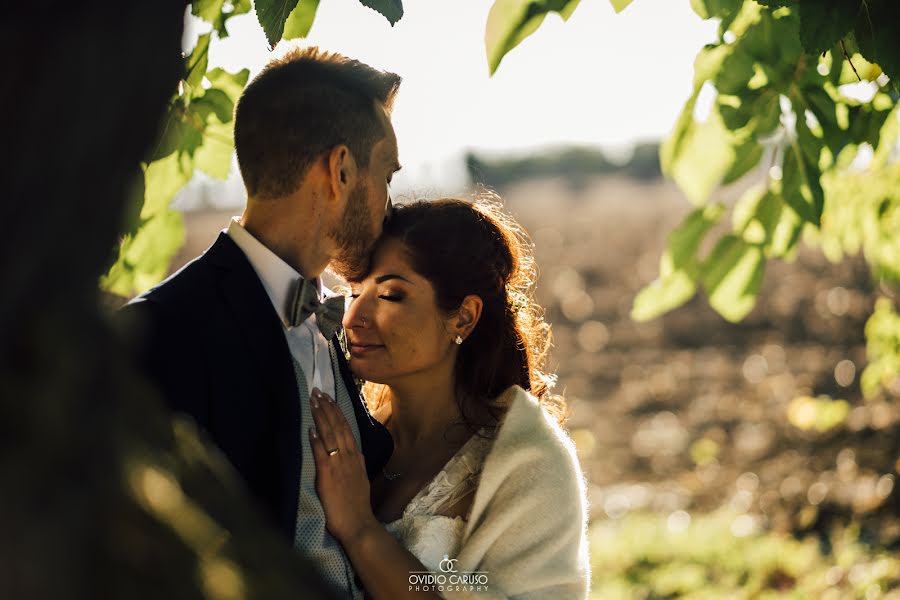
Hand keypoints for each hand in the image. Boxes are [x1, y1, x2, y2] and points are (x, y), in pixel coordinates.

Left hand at [308, 387, 378, 544]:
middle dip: (328, 408)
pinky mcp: (329, 476)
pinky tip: (311, 429)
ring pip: (331, 436)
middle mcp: (349, 458)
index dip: (337, 412)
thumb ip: (357, 465)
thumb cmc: (356, 506)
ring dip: (321, 417)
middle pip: (338, 427)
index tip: (329, 398)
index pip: (346, 429)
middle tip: (318, 392)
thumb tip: (356, 453)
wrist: (358, 524)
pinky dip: (317, 440)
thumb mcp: (361, 480)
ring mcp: (340, 466)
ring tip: (314, 402)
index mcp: (356, 458)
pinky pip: (322, 454)